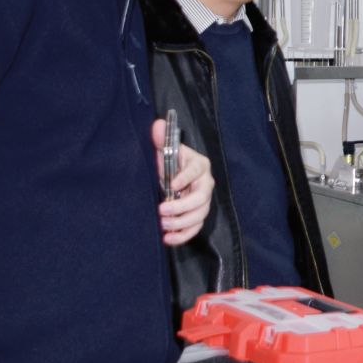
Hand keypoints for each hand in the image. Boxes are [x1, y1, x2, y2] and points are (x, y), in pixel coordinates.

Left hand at [154, 120, 212, 245]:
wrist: (166, 179)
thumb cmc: (166, 163)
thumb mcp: (162, 150)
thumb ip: (160, 139)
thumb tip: (158, 124)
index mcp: (199, 165)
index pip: (197, 170)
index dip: (186, 177)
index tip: (171, 184)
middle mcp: (205, 183)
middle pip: (201, 197)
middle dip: (182, 205)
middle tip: (162, 209)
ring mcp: (203, 201)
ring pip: (200, 214)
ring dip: (182, 222)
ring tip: (163, 225)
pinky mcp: (197, 215)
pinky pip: (196, 227)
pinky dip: (184, 235)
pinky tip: (169, 238)